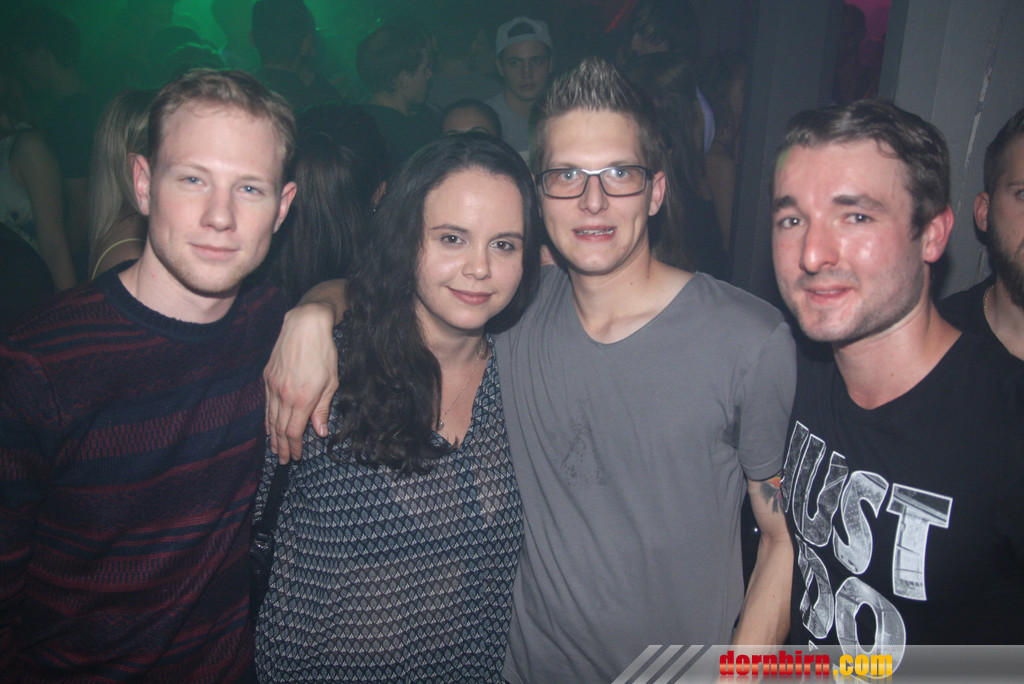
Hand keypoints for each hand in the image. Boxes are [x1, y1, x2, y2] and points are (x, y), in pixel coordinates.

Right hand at [263, 302, 337, 462]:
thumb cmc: (323, 352)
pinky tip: (269, 426)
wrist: (305, 325)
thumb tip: (319, 431)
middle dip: (282, 446)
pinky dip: (267, 418)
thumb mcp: (331, 382)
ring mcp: (273, 386)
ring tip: (275, 449)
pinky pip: (266, 404)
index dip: (294, 447)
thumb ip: (322, 409)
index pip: (293, 431)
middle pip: (280, 428)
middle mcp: (284, 395)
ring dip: (273, 436)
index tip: (296, 457)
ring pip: (270, 417)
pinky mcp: (267, 376)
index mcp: (302, 399)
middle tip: (283, 460)